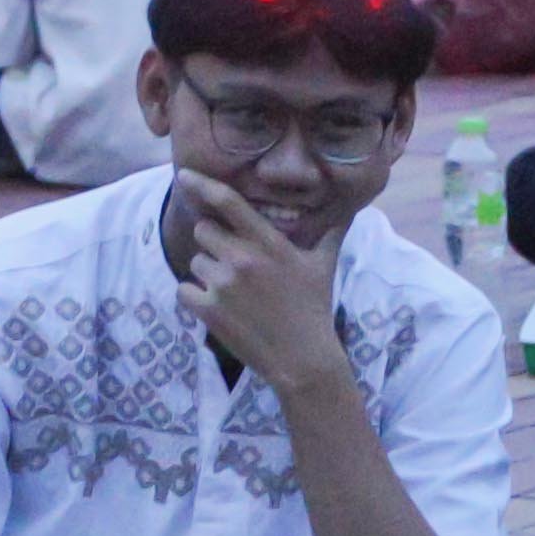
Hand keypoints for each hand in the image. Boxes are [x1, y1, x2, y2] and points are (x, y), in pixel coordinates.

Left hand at [172, 169, 350, 393]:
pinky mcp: (208, 310)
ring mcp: (223, 285)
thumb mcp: (324, 267)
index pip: (229, 202)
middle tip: (235, 263)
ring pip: (196, 262)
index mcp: (269, 243)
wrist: (303, 360)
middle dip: (214, 242)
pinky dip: (195, 297)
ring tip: (236, 293)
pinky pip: (184, 289)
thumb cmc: (314, 310)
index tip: (185, 175)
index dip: (202, 184)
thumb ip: (332, 234)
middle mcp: (243, 259)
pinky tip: (219, 308)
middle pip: (203, 230)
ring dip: (209, 273)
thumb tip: (350, 212)